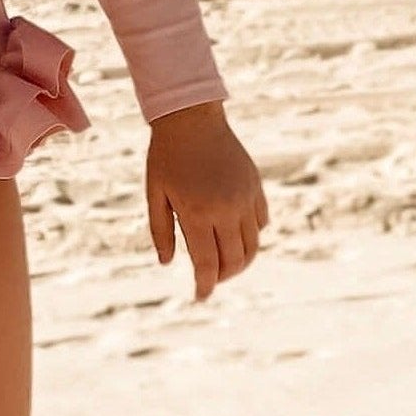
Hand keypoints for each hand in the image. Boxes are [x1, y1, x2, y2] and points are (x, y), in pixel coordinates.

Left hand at [145, 103, 267, 299]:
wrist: (192, 118)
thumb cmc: (166, 156)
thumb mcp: (155, 194)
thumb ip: (160, 232)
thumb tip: (167, 263)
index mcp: (197, 213)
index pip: (207, 264)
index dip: (205, 285)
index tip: (200, 296)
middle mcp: (226, 209)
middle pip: (234, 260)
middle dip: (223, 277)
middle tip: (211, 280)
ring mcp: (245, 198)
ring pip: (253, 245)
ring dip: (241, 262)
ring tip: (226, 265)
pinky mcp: (256, 187)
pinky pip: (261, 223)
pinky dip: (251, 236)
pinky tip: (235, 237)